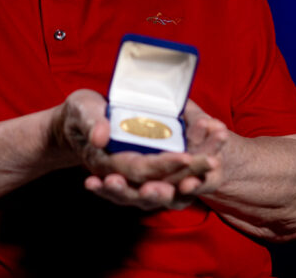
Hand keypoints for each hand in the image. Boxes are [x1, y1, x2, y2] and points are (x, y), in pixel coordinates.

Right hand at [53, 90, 223, 210]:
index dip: (162, 165)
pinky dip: (192, 168)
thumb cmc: (81, 114)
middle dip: (188, 173)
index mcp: (108, 164)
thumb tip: (100, 136)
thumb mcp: (81, 111)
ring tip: (216, 159)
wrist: (79, 123)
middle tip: (212, 161)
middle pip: (160, 182)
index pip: (139, 170)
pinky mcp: (149, 169)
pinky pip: (173, 176)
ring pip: (170, 184)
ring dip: (194, 173)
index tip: (185, 156)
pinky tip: (212, 154)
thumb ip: (91, 122)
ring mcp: (139, 176)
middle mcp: (126, 176)